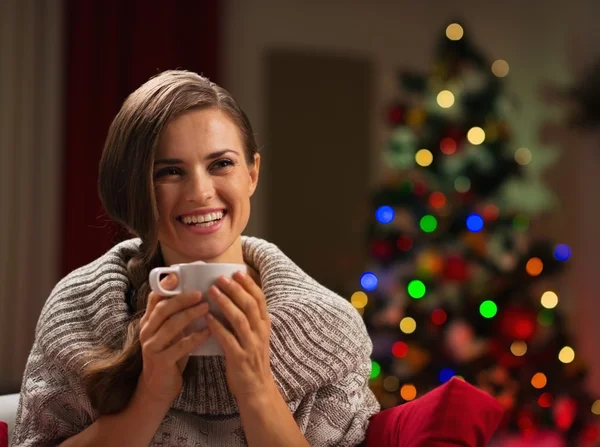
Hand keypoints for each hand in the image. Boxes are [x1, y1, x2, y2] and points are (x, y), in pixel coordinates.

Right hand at [137, 274, 211, 404]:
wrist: (158, 389)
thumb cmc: (170, 355)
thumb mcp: (171, 333)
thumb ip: (178, 316)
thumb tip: (200, 293)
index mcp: (149, 321)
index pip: (154, 298)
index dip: (166, 285)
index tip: (181, 274)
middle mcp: (147, 331)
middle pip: (163, 308)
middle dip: (182, 298)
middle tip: (201, 292)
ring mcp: (151, 347)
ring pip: (170, 325)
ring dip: (190, 314)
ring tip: (207, 307)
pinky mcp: (160, 362)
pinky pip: (180, 347)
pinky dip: (195, 337)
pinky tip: (209, 331)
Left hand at [206, 271, 272, 399]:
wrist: (256, 389)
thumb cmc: (252, 360)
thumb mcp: (256, 336)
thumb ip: (248, 319)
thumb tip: (233, 297)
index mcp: (264, 325)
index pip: (260, 299)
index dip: (249, 285)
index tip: (238, 272)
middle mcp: (260, 333)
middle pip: (250, 305)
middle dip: (236, 289)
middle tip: (221, 277)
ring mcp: (251, 345)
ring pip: (240, 319)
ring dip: (225, 303)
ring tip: (212, 291)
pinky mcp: (240, 358)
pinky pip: (228, 339)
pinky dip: (217, 326)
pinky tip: (207, 317)